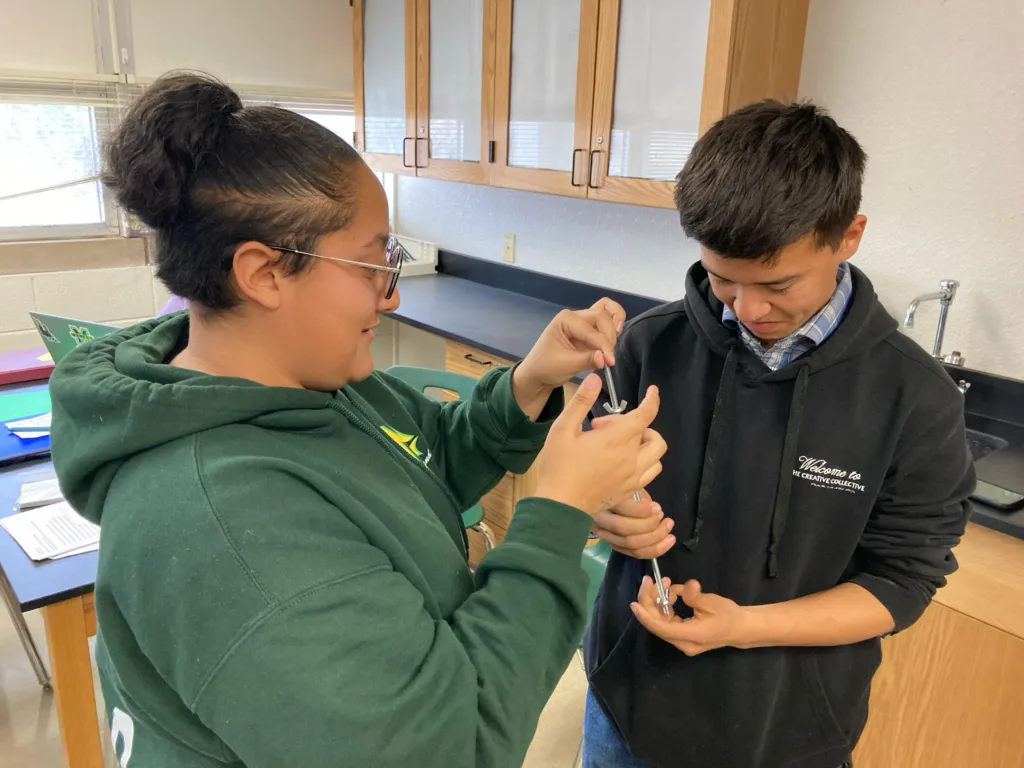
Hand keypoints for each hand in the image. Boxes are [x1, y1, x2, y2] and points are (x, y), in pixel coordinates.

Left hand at [514, 298, 625, 402]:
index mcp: (566, 319)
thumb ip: (587, 360)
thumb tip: (605, 358)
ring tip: (610, 349)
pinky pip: (605, 323)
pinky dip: (613, 328)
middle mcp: (575, 317)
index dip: (603, 345)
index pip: (592, 329)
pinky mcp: (589, 332)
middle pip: (602, 316)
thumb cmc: (546, 367)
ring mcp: (583, 323)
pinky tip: (613, 341)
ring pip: (606, 315)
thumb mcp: (566, 365)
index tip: (610, 362)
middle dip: (609, 336)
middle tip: (609, 357)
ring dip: (613, 329)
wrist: (538, 374)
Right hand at [534, 373, 665, 515]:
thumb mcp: (563, 428)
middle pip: (654, 436)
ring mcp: (632, 477)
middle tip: (610, 429)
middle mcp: (630, 458)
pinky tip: (623, 463)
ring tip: (621, 445)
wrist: (560, 504)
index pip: (646, 414)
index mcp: (616, 439)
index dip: (652, 400)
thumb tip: (595, 379)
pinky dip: (644, 464)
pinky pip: (649, 474)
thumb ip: (581, 401)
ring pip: (656, 457)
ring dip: (644, 445)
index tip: (652, 391)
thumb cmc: (559, 465)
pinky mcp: (629, 491)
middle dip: (639, 425)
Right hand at [591, 492, 675, 558]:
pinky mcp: (615, 545)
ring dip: (654, 539)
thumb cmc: (621, 488)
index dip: (641, 510)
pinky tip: (666, 542)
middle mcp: (599, 520)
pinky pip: (634, 552)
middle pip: (624, 529)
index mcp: (601, 499)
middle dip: (649, 526)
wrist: (608, 499)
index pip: (621, 507)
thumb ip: (638, 493)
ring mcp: (605, 535)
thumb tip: (653, 509)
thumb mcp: (630, 485)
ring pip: (630, 544)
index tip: (657, 508)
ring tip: (669, 530)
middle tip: (666, 519)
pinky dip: (653, 550)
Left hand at [631, 577, 751, 655]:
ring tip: (668, 583)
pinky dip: (666, 606)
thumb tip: (686, 586)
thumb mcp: (712, 602)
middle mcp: (682, 642)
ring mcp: (682, 641)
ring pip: (661, 621)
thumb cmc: (728, 615)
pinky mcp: (682, 635)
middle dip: (650, 601)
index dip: (646, 616)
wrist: (740, 628)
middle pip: (657, 623)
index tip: (634, 604)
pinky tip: (673, 593)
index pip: (661, 628)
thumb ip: (694, 596)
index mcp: (690, 636)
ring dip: (659, 601)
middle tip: (650, 580)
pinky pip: (667, 620)